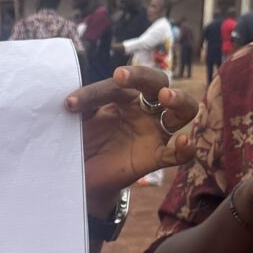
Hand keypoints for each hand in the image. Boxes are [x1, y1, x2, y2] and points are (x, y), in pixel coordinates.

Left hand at [65, 66, 198, 214]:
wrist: (86, 177)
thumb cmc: (85, 144)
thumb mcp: (78, 125)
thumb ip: (79, 111)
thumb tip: (66, 98)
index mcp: (124, 97)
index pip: (115, 86)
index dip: (92, 93)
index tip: (69, 104)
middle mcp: (144, 110)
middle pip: (157, 82)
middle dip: (142, 75)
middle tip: (120, 75)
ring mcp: (153, 132)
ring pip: (183, 110)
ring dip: (178, 100)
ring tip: (166, 97)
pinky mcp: (155, 157)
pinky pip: (177, 154)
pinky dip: (186, 149)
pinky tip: (185, 142)